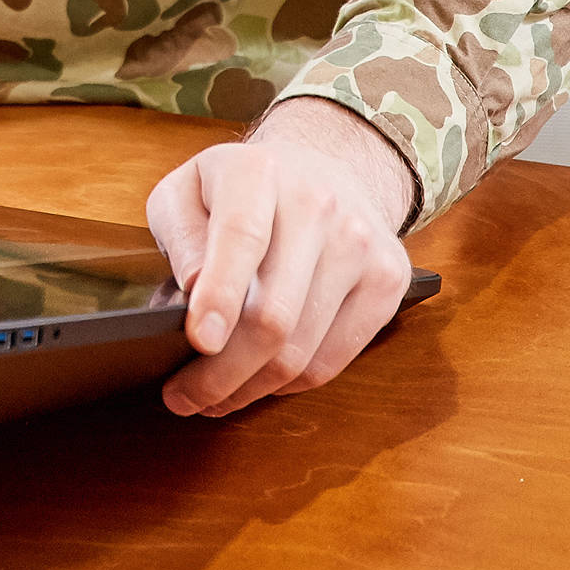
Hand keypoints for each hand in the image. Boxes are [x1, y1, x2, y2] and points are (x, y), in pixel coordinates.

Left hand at [146, 97, 416, 418]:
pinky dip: (290, 384)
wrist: (323, 171)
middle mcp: (318, 204)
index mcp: (257, 172)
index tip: (198, 341)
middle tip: (184, 398)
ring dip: (251, 388)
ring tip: (213, 397)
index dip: (220, 296)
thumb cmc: (238, 191)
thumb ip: (180, 234)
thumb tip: (193, 289)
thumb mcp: (185, 191)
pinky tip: (259, 382)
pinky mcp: (389, 280)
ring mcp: (361, 244)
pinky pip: (334, 358)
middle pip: (274, 313)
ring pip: (303, 348)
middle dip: (222, 371)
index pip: (242, 237)